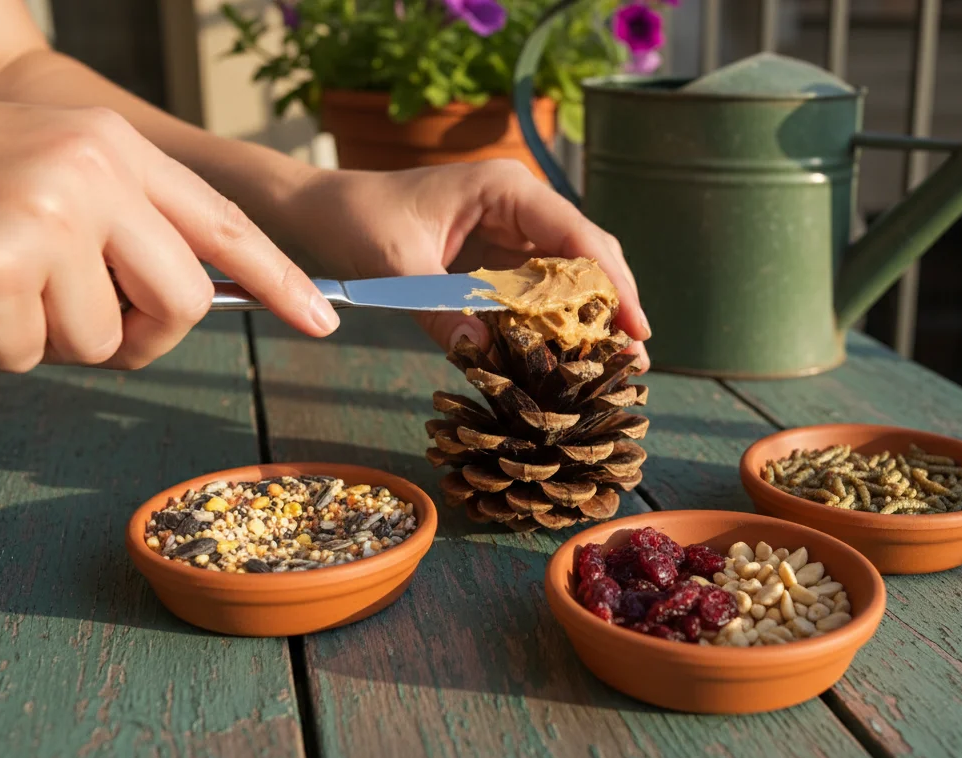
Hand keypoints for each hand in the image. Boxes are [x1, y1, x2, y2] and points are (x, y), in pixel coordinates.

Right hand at [0, 96, 337, 372]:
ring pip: (101, 339)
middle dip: (138, 336)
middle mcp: (92, 170)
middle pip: (183, 300)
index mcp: (110, 145)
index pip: (222, 221)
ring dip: (40, 337)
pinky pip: (27, 356)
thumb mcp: (38, 173)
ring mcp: (48, 215)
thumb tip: (183, 298)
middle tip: (69, 322)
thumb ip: (117, 222)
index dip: (279, 277)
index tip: (322, 318)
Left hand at [285, 160, 651, 368]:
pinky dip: (559, 320)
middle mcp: (520, 204)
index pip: (576, 235)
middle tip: (636, 358)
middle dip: (614, 303)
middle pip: (588, 252)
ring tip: (616, 364)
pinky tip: (572, 354)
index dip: (611, 283)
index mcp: (504, 189)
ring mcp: (514, 229)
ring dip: (593, 315)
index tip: (634, 327)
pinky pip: (542, 288)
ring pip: (573, 271)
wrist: (326, 212)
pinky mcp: (500, 255)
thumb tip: (480, 353)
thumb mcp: (395, 267)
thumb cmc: (358, 223)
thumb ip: (437, 309)